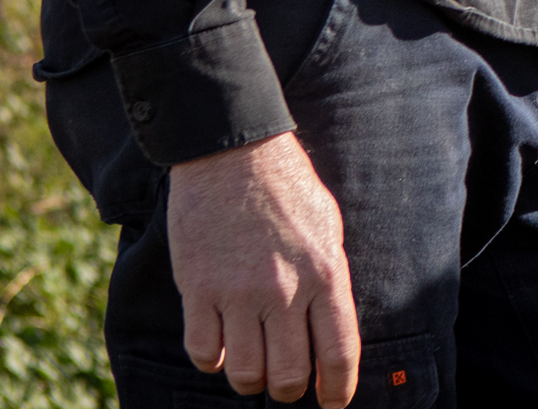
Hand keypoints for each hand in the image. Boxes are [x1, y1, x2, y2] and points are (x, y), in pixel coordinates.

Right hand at [167, 131, 358, 404]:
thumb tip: (329, 330)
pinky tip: (219, 347)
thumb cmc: (288, 189)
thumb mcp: (328, 229)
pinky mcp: (199, 288)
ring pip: (245, 373)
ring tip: (252, 366)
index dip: (338, 388)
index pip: (339, 351)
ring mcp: (238, 292)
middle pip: (288, 374)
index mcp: (326, 272)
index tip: (332, 402)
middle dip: (288, 390)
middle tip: (285, 383)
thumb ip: (328, 281)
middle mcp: (284, 289)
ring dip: (250, 380)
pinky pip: (204, 352)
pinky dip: (212, 360)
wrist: (234, 153)